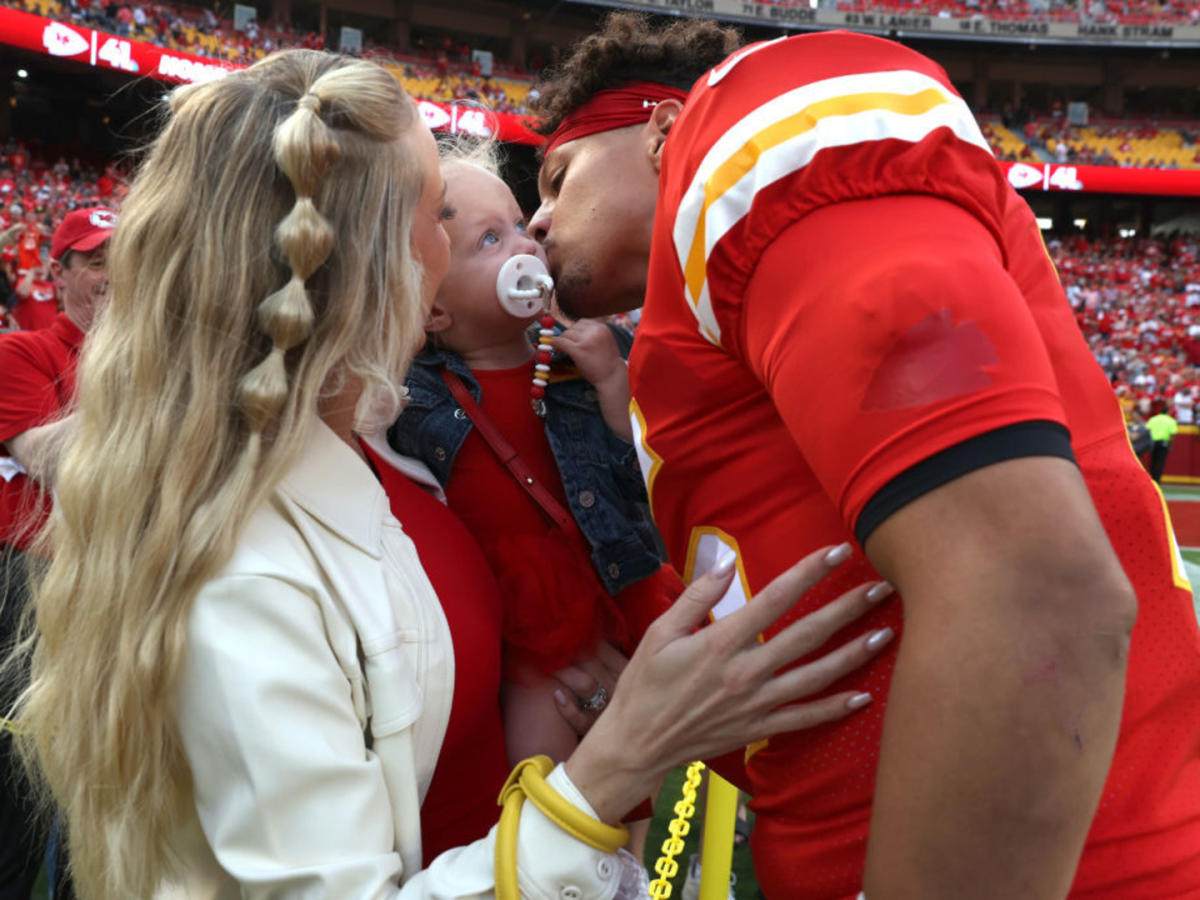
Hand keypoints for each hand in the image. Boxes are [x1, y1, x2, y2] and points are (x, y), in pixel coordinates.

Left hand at [551, 319, 623, 389]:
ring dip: (563, 341)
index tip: (573, 337)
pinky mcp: (578, 350)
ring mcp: (586, 340)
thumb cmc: (608, 362)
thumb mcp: (606, 341)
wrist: (612, 376)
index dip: (576, 330)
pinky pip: (561, 342)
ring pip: (566, 334)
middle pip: (573, 327)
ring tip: (564, 350)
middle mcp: (594, 331)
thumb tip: (576, 330)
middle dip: (570, 336)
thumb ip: (594, 333)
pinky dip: (555, 344)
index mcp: (602, 327)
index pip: (582, 322)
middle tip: (568, 345)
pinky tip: (556, 349)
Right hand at [565, 544, 894, 822]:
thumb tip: (726, 564)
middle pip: (808, 635)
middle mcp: (746, 672)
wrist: (636, 743)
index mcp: (721, 642)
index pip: (775, 599)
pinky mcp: (759, 728)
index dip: (808, 572)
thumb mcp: (659, 632)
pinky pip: (805, 718)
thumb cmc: (644, 684)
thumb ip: (696, 597)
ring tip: (886, 634)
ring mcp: (757, 704)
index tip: (837, 551)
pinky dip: (836, 708)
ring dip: (854, 655)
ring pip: (817, 676)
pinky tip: (864, 697)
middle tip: (883, 588)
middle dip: (848, 609)